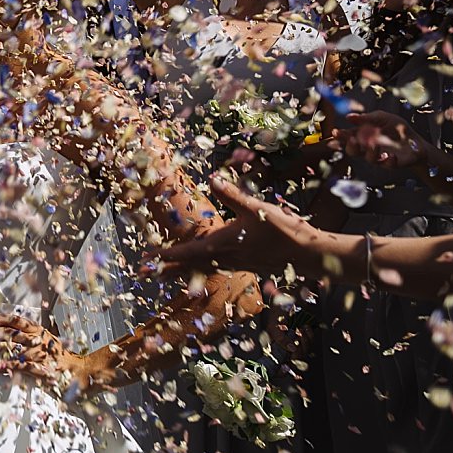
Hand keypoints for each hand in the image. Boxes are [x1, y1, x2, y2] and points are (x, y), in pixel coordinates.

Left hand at [0, 312, 90, 391]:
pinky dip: (7, 366)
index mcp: (38, 330)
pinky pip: (21, 366)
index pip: (16, 320)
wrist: (80, 371)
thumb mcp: (44, 341)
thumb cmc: (59, 356)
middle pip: (9, 333)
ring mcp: (40, 353)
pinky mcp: (42, 368)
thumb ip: (28, 337)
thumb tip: (4, 335)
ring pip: (12, 348)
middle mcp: (38, 339)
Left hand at [154, 175, 341, 279]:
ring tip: (164, 274)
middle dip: (166, 269)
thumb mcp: (256, 208)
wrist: (309, 254)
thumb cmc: (283, 230)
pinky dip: (201, 270)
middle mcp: (225, 258)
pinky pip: (216, 269)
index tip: (148, 260)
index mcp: (223, 244)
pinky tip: (201, 267)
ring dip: (181, 271)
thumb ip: (232, 195)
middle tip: (143, 274)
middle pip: (189, 266)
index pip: (187, 252)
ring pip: (202, 269)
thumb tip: (212, 178)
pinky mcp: (246, 265)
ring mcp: (236, 264)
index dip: (167, 255)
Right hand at [336, 111, 423, 170]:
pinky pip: (387, 165)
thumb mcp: (383, 118)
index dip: (340, 136)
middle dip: (350, 146)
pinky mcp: (391, 163)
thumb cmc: (397, 130)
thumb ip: (367, 118)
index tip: (336, 132)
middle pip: (353, 151)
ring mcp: (379, 156)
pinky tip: (391, 155)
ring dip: (370, 152)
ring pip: (369, 159)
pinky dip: (388, 161)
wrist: (417, 142)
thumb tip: (349, 117)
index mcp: (363, 136)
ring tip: (374, 144)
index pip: (348, 137)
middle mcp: (368, 148)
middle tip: (352, 140)